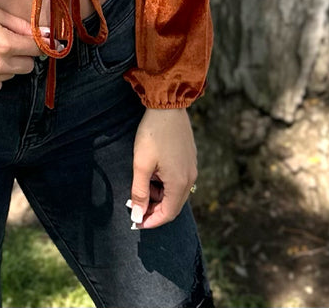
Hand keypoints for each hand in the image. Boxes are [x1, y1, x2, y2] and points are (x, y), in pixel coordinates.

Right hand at [0, 0, 41, 92]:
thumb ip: (21, 26)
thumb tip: (44, 33)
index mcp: (4, 44)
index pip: (37, 50)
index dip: (38, 43)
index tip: (38, 41)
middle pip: (28, 67)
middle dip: (23, 55)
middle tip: (8, 42)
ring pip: (11, 76)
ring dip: (7, 66)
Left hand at [128, 108, 197, 229]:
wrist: (168, 105)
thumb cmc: (153, 134)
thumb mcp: (141, 164)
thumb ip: (140, 192)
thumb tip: (138, 215)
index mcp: (179, 183)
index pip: (168, 214)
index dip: (151, 221)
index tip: (136, 222)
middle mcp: (190, 178)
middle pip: (173, 205)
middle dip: (155, 210)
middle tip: (136, 207)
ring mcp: (192, 168)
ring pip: (176, 192)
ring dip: (159, 196)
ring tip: (141, 187)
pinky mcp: (190, 158)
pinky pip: (179, 180)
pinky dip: (165, 184)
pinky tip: (152, 174)